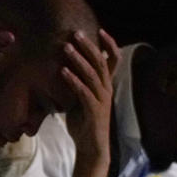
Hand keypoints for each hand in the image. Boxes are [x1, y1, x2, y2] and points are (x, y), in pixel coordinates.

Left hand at [62, 28, 118, 162]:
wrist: (91, 147)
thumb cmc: (84, 122)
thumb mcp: (80, 99)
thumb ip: (77, 84)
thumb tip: (63, 68)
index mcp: (105, 85)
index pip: (113, 61)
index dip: (109, 45)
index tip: (100, 30)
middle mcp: (106, 90)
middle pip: (101, 62)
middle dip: (89, 46)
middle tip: (75, 33)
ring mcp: (102, 100)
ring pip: (92, 74)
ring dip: (78, 59)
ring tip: (66, 47)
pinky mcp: (94, 110)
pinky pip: (83, 91)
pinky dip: (73, 80)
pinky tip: (62, 71)